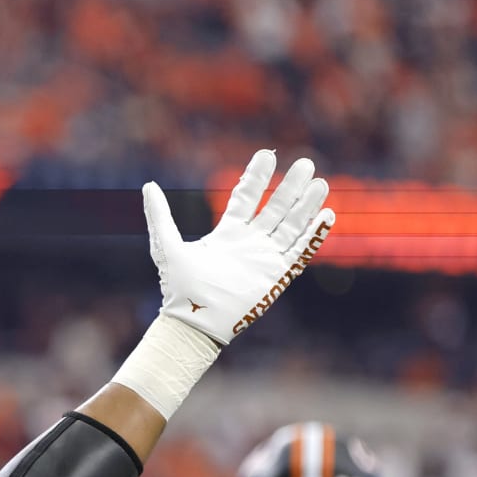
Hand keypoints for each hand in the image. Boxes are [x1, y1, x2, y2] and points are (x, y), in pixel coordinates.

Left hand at [142, 150, 334, 342]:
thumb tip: (149, 186)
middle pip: (275, 208)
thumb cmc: (178, 288)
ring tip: (320, 183)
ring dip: (306, 205)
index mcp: (227, 233)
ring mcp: (264, 258)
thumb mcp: (166, 245)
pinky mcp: (276, 275)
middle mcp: (249, 242)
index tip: (267, 154)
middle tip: (305, 162)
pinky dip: (314, 236)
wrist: (192, 321)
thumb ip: (160, 216)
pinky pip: (300, 252)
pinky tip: (327, 215)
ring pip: (292, 226)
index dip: (257, 177)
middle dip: (290, 186)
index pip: (246, 198)